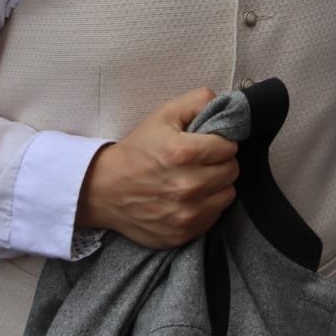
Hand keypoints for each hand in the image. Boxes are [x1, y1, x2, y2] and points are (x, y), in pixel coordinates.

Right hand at [76, 88, 238, 249]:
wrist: (104, 190)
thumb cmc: (137, 150)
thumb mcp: (164, 114)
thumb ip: (199, 101)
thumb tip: (226, 105)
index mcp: (184, 153)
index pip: (230, 147)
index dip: (221, 142)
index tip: (209, 143)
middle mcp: (187, 186)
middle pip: (232, 171)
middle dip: (221, 162)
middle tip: (204, 161)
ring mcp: (185, 214)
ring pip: (227, 195)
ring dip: (217, 186)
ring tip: (198, 178)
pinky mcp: (182, 234)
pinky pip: (213, 217)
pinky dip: (207, 206)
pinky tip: (189, 198)